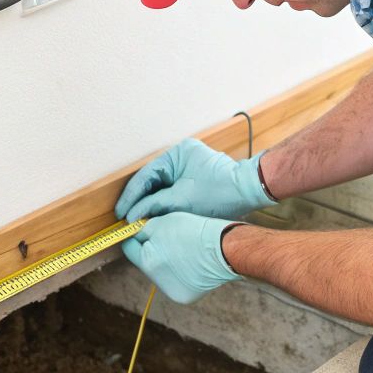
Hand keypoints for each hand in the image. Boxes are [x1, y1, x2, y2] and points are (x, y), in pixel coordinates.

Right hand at [115, 137, 275, 222]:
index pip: (146, 175)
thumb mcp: (182, 200)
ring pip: (161, 187)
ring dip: (150, 203)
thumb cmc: (221, 192)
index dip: (132, 196)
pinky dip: (163, 203)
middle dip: (140, 200)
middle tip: (125, 219)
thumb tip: (133, 215)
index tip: (121, 213)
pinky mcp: (194, 178)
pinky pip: (172, 190)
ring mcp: (188, 166)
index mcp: (177, 153)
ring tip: (136, 220)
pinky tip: (154, 216)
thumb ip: (155, 205)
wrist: (250, 192)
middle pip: (152, 180)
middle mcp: (181, 156)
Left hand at [120, 213, 241, 303]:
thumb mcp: (163, 223)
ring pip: (161, 273)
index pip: (130, 248)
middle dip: (152, 250)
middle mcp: (158, 282)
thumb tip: (133, 233)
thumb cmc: (195, 232)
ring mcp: (172, 292)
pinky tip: (192, 264)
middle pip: (146, 261)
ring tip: (184, 251)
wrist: (225, 249)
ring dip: (167, 262)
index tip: (142, 231)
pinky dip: (180, 274)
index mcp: (149, 263)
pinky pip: (176, 282)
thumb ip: (143, 230)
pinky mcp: (185, 297)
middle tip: (169, 239)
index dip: (136, 237)